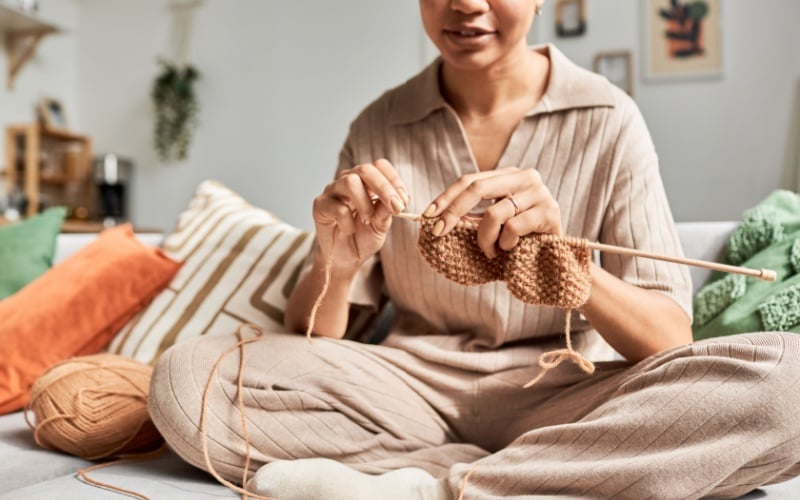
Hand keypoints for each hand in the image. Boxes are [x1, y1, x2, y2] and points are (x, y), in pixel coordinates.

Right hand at [312, 159, 408, 269]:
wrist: (346, 258)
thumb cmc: (364, 237)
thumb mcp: (381, 224)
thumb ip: (387, 210)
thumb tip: (398, 198)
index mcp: (366, 181)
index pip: (380, 166)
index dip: (394, 180)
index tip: (404, 200)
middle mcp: (348, 180)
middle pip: (365, 169)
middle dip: (384, 188)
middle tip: (395, 207)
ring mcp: (332, 191)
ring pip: (350, 182)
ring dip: (365, 203)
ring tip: (368, 219)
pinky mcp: (320, 205)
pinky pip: (338, 207)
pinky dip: (349, 222)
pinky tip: (349, 230)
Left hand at [424, 167, 561, 258]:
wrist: (554, 259)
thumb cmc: (518, 241)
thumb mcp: (491, 225)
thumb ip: (470, 217)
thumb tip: (434, 217)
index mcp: (509, 175)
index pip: (470, 180)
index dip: (446, 197)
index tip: (427, 214)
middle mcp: (526, 177)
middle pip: (477, 187)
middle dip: (453, 211)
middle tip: (439, 231)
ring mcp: (540, 193)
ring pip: (493, 213)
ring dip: (484, 239)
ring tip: (489, 252)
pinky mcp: (550, 212)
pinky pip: (512, 228)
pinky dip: (505, 244)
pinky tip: (510, 250)